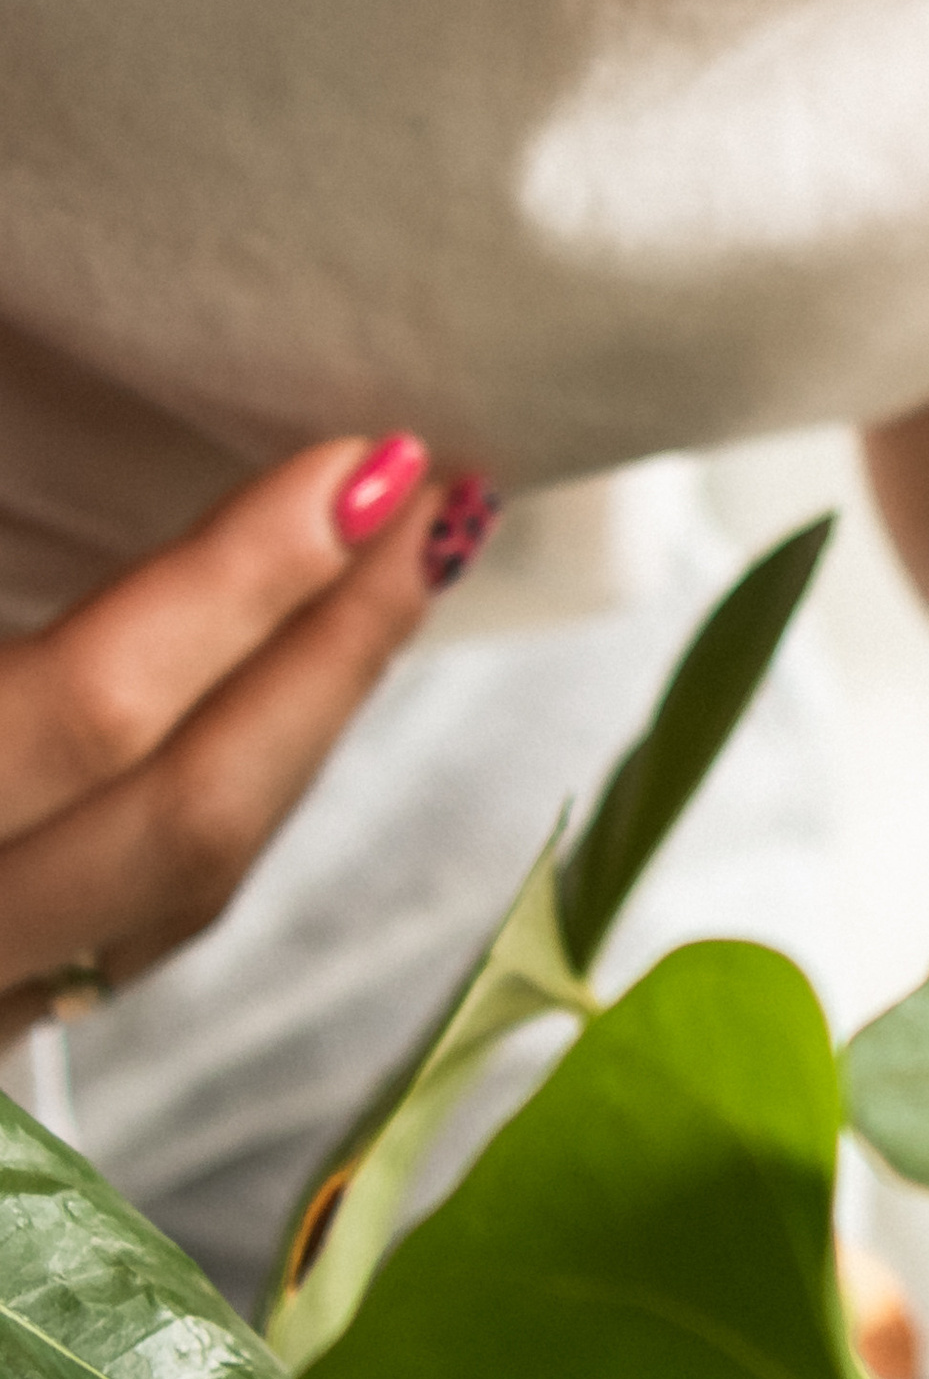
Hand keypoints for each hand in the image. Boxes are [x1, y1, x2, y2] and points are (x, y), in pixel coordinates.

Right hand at [0, 437, 465, 1049]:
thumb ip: (30, 575)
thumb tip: (249, 454)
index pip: (90, 713)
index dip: (238, 586)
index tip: (363, 467)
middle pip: (189, 816)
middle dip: (335, 652)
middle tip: (437, 504)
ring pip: (190, 885)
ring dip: (311, 722)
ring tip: (400, 571)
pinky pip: (148, 924)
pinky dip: (244, 795)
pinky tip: (300, 696)